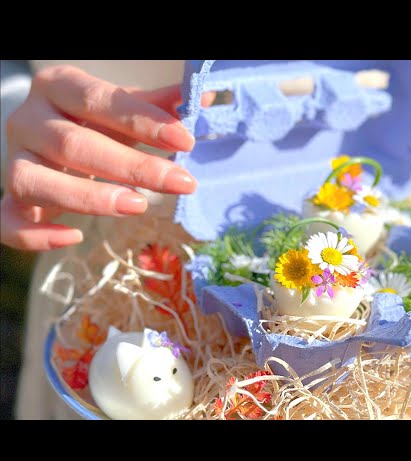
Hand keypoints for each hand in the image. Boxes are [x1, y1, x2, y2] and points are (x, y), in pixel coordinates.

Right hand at [1, 65, 197, 250]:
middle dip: (133, 167)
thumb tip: (204, 97)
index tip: (185, 141)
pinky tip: (74, 237)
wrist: (47, 141)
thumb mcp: (124, 109)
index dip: (142, 120)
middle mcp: (28, 121)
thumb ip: (158, 104)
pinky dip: (35, 234)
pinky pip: (8, 221)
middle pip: (73, 144)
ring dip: (89, 198)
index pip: (97, 100)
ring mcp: (14, 161)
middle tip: (183, 183)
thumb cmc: (95, 123)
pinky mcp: (8, 201)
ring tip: (139, 206)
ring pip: (35, 181)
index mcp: (58, 88)